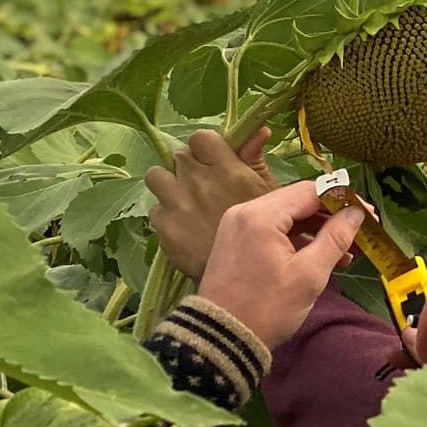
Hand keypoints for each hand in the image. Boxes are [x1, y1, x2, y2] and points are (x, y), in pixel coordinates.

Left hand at [145, 127, 278, 278]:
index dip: (207, 147)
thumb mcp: (271, 200)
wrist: (243, 296)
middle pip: (180, 155)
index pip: (202, 138)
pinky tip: (184, 226)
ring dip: (170, 184)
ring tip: (186, 199)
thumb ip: (258, 162)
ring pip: (157, 176)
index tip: (217, 161)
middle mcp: (198, 183)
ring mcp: (177, 206)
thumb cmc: (269, 246)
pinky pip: (155, 210)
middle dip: (191, 166)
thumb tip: (258, 130)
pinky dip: (167, 215)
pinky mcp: (165, 231)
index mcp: (229, 171)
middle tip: (207, 185)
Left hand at [199, 181, 367, 346]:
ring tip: (346, 252)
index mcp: (261, 215)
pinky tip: (319, 256)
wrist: (221, 340)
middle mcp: (245, 211)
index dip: (344, 200)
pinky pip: (273, 230)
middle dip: (332, 216)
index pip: (310, 191)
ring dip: (316, 229)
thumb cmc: (267, 308)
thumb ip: (335, 238)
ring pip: (287, 216)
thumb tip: (357, 212)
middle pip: (298, 201)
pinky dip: (297, 239)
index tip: (369, 215)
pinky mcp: (235, 242)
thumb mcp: (309, 275)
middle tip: (361, 233)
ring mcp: (237, 226)